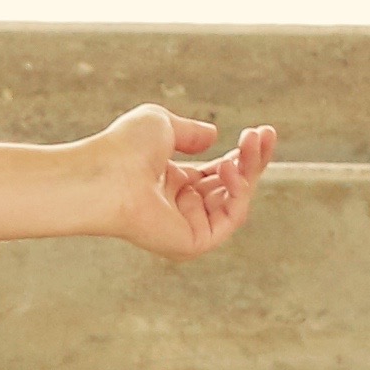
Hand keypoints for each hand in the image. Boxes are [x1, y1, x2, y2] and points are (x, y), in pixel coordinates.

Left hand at [88, 103, 274, 259]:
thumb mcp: (163, 126)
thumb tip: (214, 136)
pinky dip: (239, 193)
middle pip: (231, 186)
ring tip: (251, 142)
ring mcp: (187, 226)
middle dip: (252, 159)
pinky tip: (232, 169)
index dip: (242, 154)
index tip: (261, 132)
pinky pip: (230, 219)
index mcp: (171, 182)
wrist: (104, 175)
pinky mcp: (192, 243)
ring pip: (236, 200)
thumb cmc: (123, 148)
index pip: (218, 172)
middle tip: (265, 133)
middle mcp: (179, 206)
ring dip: (249, 170)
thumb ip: (191, 132)